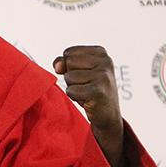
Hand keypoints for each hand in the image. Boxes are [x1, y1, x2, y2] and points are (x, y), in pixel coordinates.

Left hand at [53, 46, 123, 166]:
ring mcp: (103, 77)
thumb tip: (58, 66)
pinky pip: (71, 90)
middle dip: (71, 76)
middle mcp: (105, 62)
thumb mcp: (77, 70)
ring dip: (74, 87)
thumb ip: (63, 61)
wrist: (107, 114)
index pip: (68, 53)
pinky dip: (75, 97)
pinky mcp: (98, 92)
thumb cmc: (90, 88)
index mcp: (101, 52)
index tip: (85, 75)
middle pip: (68, 63)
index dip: (70, 66)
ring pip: (68, 77)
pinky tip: (88, 100)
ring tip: (87, 92)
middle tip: (86, 85)